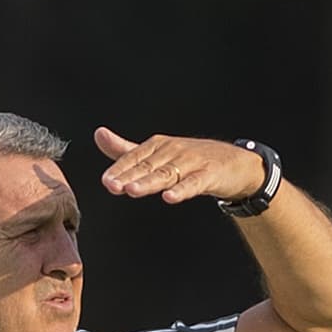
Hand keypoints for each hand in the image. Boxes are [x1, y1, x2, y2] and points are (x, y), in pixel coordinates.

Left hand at [94, 127, 264, 205]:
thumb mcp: (157, 154)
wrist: (233, 162)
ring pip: (167, 174)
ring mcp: (191, 162)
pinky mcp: (208, 175)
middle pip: (148, 166)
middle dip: (129, 176)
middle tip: (112, 186)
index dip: (120, 169)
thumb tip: (98, 134)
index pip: (135, 157)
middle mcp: (173, 151)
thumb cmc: (191, 159)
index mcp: (158, 146)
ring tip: (132, 190)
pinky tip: (170, 197)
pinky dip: (182, 190)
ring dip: (149, 182)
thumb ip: (127, 150)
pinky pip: (193, 183)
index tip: (106, 181)